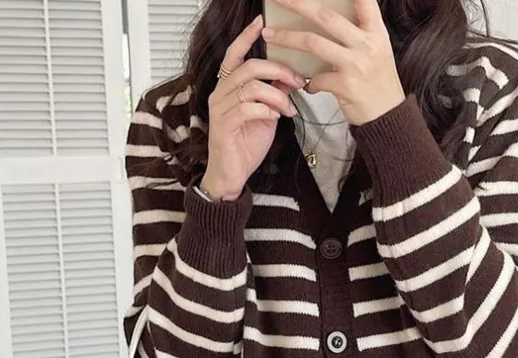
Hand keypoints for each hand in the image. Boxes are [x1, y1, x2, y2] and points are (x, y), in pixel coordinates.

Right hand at [202, 15, 305, 200]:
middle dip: (278, 70)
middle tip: (297, 81)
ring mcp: (220, 110)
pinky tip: (276, 118)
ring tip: (289, 109)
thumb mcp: (266, 115)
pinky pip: (248, 108)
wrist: (232, 175)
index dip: (246, 37)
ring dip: (277, 96)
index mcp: (228, 88)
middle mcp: (220, 94)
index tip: (261, 22)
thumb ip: (273, 94)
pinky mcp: (223, 127)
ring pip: (252, 87)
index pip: (235, 55)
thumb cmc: (245, 145)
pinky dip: (267, 111)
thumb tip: (290, 77)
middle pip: (250, 67)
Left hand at [262, 0, 404, 125]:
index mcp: (376, 32)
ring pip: (313, 43)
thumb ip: (359, 34)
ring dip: (287, 38)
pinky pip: (316, 78)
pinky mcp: (345, 86)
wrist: (388, 116)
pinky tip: (306, 85)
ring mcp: (355, 64)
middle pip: (326, 16)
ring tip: (269, 35)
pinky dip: (307, 82)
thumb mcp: (378, 51)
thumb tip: (327, 20)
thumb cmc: (379, 83)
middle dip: (298, 3)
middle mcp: (366, 44)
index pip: (363, 0)